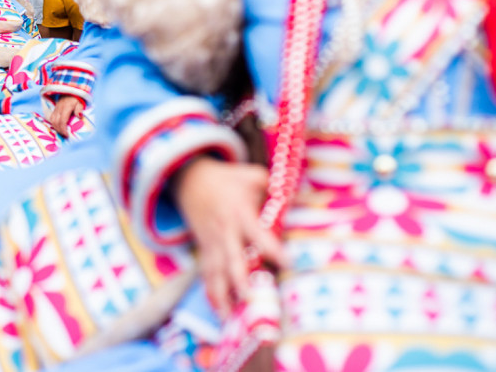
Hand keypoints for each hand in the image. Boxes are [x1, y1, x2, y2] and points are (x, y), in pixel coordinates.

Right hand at [46, 96, 83, 136]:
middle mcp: (59, 109)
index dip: (63, 130)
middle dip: (59, 130)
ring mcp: (56, 108)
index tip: (67, 135)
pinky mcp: (55, 108)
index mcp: (66, 108)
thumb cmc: (77, 97)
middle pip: (56, 122)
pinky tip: (57, 127)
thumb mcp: (80, 102)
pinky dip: (53, 123)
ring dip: (56, 128)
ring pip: (52, 120)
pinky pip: (51, 117)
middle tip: (65, 136)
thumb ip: (79, 109)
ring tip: (61, 132)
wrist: (70, 89)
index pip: (62, 121)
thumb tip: (79, 116)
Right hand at [173, 158, 285, 318]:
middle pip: (231, 258)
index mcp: (239, 213)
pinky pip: (208, 276)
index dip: (271, 247)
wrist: (189, 180)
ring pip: (216, 273)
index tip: (289, 262)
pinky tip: (221, 315)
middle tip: (250, 297)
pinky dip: (213, 296)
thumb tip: (306, 198)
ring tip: (231, 319)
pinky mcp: (206, 252)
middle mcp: (225, 232)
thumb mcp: (252, 176)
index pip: (256, 233)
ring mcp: (213, 244)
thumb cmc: (229, 179)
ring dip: (222, 296)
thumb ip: (276, 189)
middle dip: (239, 278)